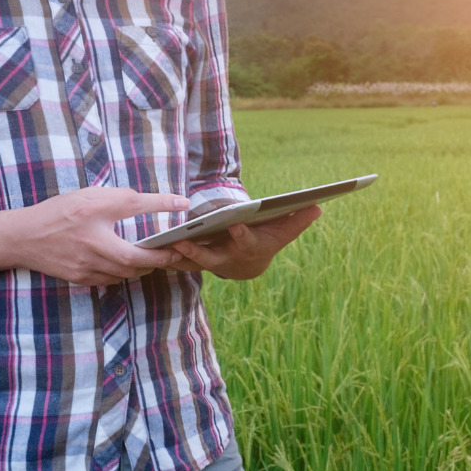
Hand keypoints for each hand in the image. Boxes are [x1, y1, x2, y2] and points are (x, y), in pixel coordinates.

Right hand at [18, 186, 189, 285]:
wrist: (24, 237)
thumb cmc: (59, 212)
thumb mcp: (88, 196)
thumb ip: (119, 198)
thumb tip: (148, 201)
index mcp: (92, 217)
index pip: (133, 206)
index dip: (160, 205)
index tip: (182, 204)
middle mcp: (91, 244)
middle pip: (134, 258)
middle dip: (159, 257)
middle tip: (176, 251)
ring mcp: (85, 266)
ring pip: (125, 273)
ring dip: (144, 267)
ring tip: (157, 258)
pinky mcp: (81, 278)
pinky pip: (112, 279)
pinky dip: (125, 273)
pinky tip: (132, 265)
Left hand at [170, 205, 320, 279]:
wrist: (250, 265)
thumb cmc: (268, 240)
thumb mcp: (283, 231)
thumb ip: (298, 219)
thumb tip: (319, 205)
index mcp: (250, 249)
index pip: (246, 242)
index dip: (241, 235)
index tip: (235, 224)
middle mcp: (229, 260)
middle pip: (211, 258)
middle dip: (197, 252)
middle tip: (182, 241)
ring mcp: (211, 263)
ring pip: (191, 263)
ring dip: (176, 257)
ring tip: (160, 244)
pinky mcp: (197, 263)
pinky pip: (180, 262)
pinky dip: (167, 257)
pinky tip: (151, 248)